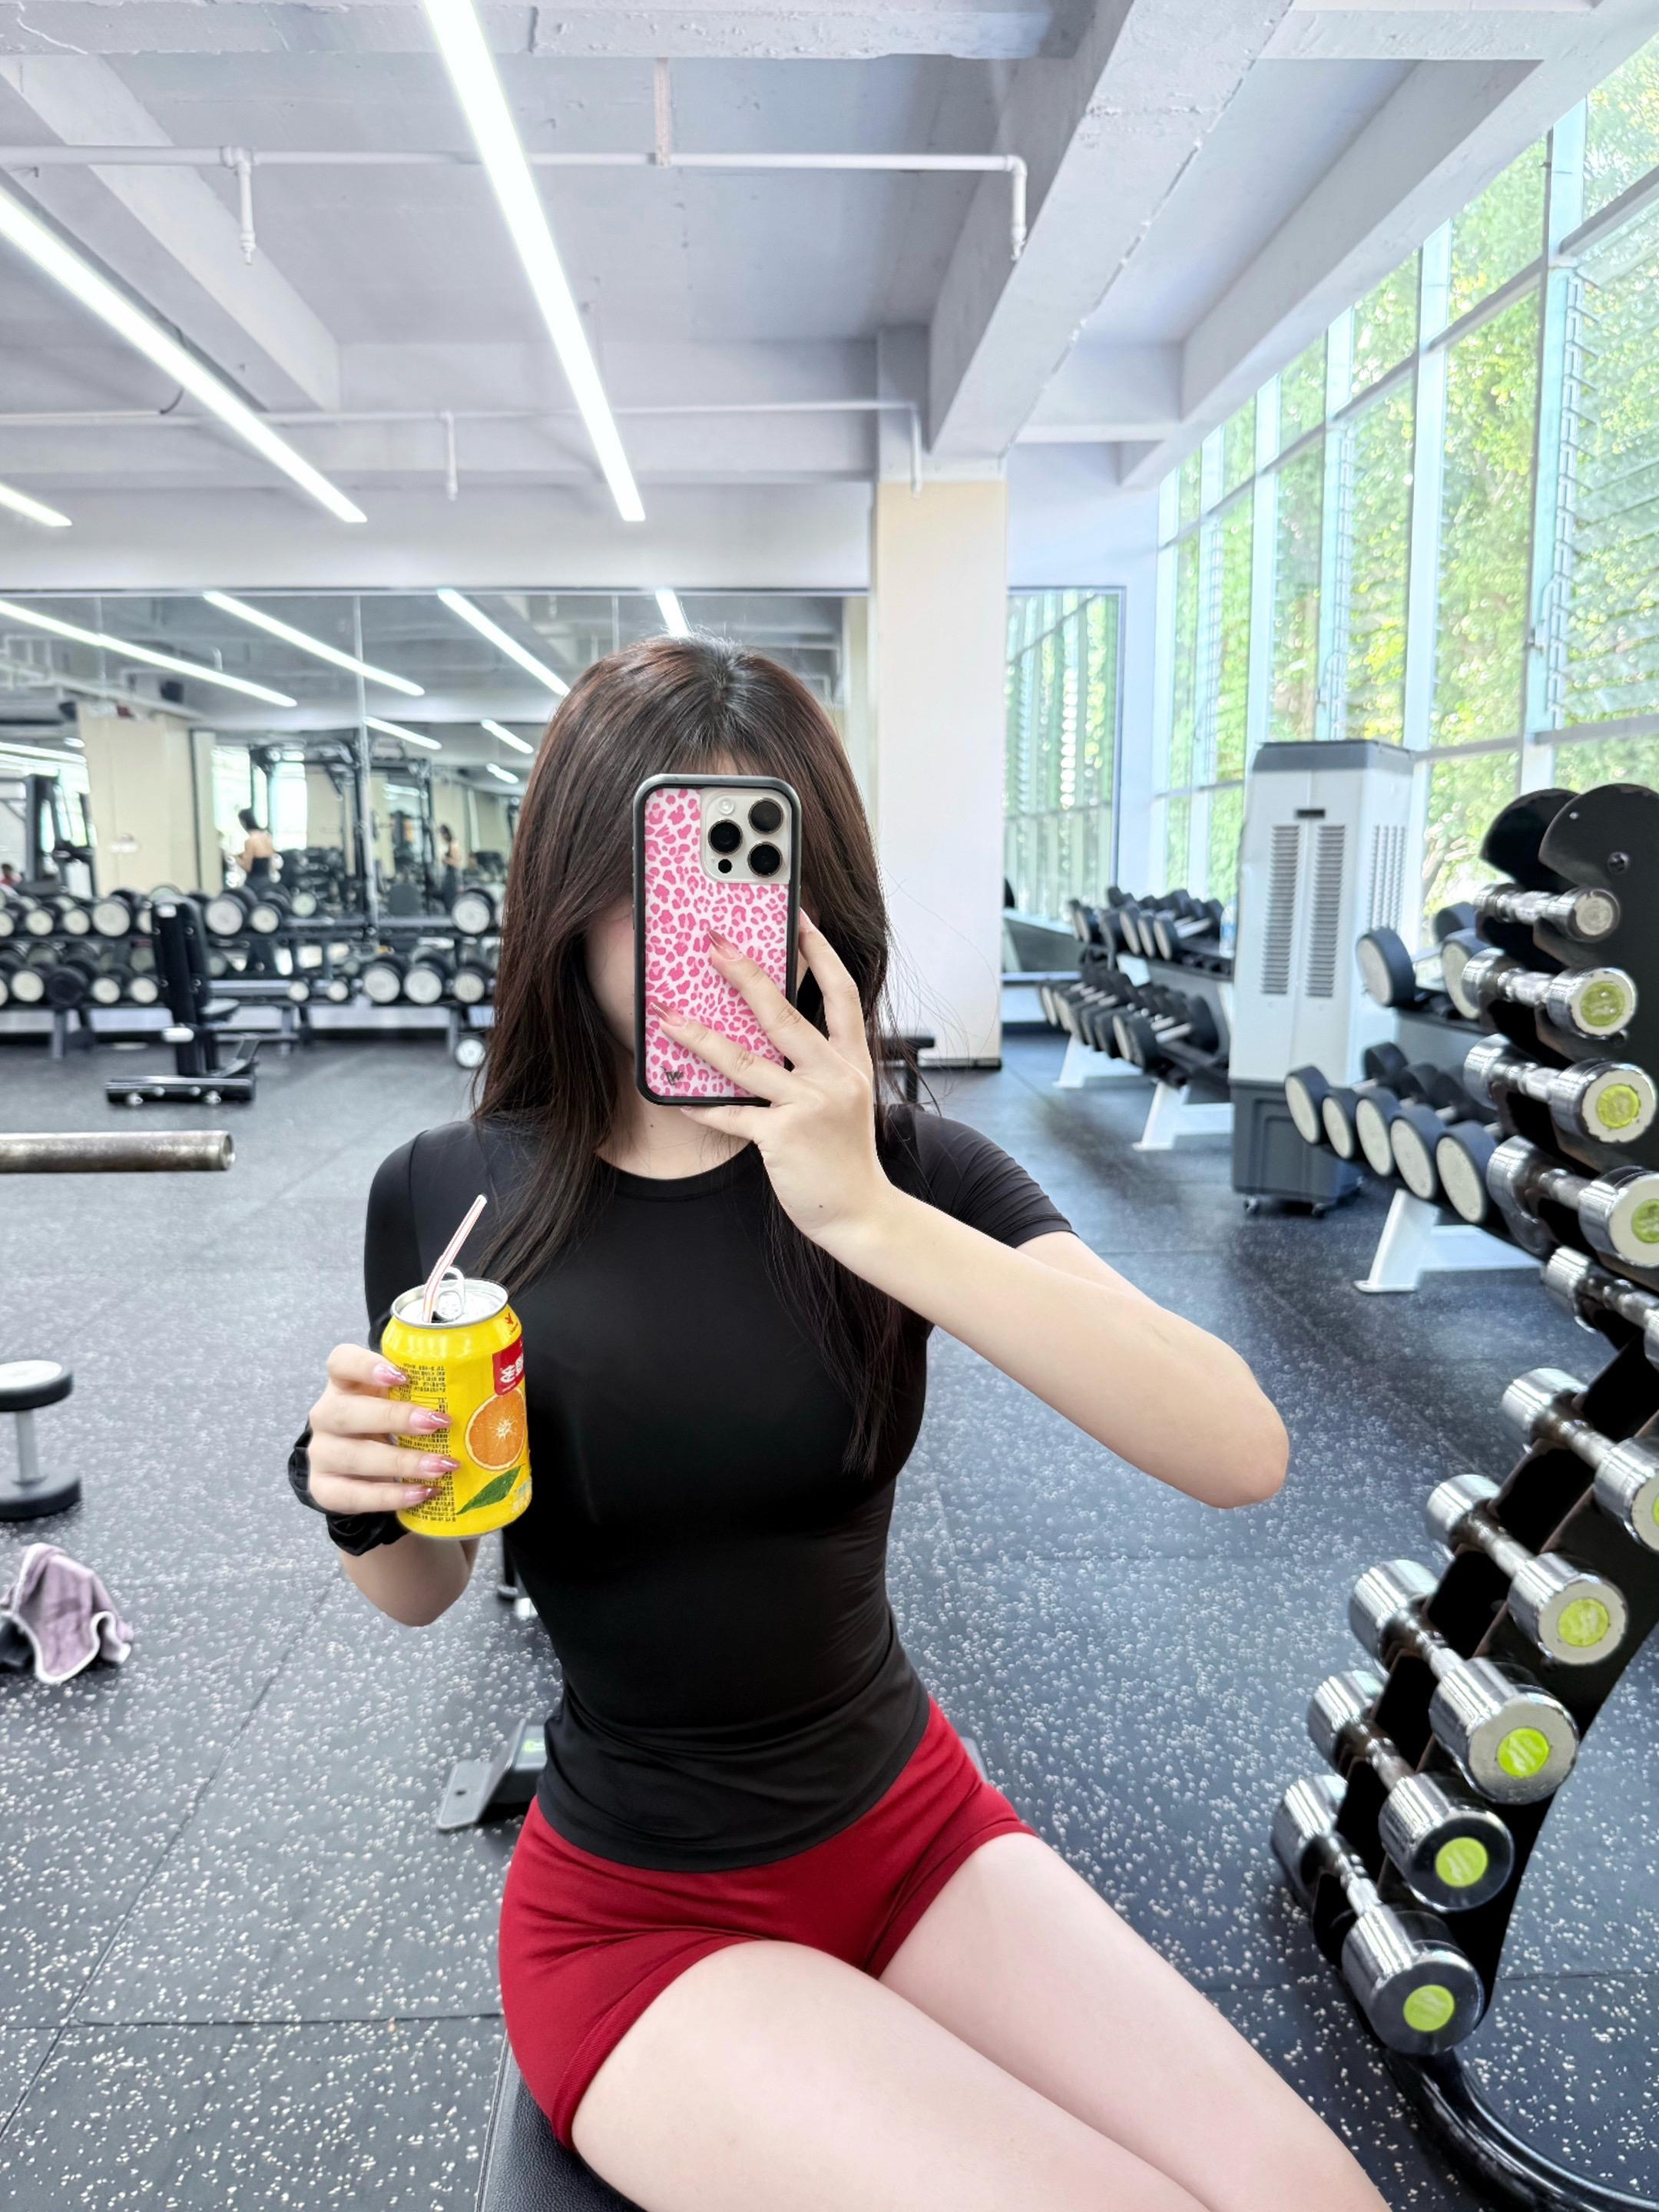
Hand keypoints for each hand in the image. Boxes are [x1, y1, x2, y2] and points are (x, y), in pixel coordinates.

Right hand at [305, 1343, 457, 1514]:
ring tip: (442, 1466)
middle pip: (345, 1411)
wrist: (366, 1469)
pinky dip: (390, 1496)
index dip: (365, 1366)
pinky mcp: (324, 1488)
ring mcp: (321, 1453)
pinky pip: (353, 1495)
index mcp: (346, 1383)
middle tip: (438, 1423)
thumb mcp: (404, 1401)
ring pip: (352, 1456)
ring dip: (401, 1462)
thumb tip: (499, 1389)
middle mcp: (327, 1414)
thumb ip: (431, 1392)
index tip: (402, 1375)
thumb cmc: (394, 1424)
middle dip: (394, 1417)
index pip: (341, 1361)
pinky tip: (422, 1493)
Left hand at [649, 912, 897, 1251]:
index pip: (841, 993)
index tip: (800, 917)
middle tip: (713, 945)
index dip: (820, 952)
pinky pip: (731, 1115)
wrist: (861, 1213)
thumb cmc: (844, 1155)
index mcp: (851, 1060)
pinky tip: (675, 1096)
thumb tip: (766, 1031)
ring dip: (700, 1037)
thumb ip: (817, 1065)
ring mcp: (809, 1106)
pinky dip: (701, 1106)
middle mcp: (834, 1076)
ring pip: (745, 1061)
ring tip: (666, 1017)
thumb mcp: (845, 1099)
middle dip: (745, 974)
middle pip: (783, 1014)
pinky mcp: (783, 1137)